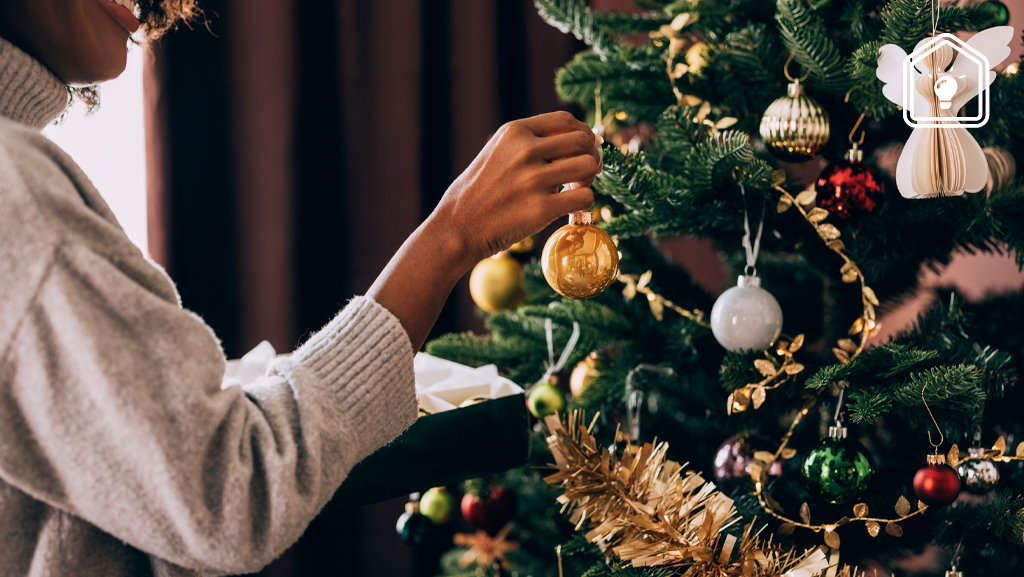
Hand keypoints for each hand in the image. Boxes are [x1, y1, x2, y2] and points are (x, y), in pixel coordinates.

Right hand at [430, 110, 602, 265]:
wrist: (458, 226)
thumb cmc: (479, 191)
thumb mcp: (497, 152)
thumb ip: (529, 142)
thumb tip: (577, 139)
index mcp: (515, 131)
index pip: (565, 120)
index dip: (583, 133)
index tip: (586, 147)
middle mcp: (525, 150)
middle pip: (582, 141)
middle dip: (591, 155)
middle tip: (584, 172)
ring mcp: (533, 179)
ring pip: (587, 167)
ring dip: (588, 179)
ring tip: (574, 190)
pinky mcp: (541, 208)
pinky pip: (584, 198)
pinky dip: (584, 203)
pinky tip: (571, 208)